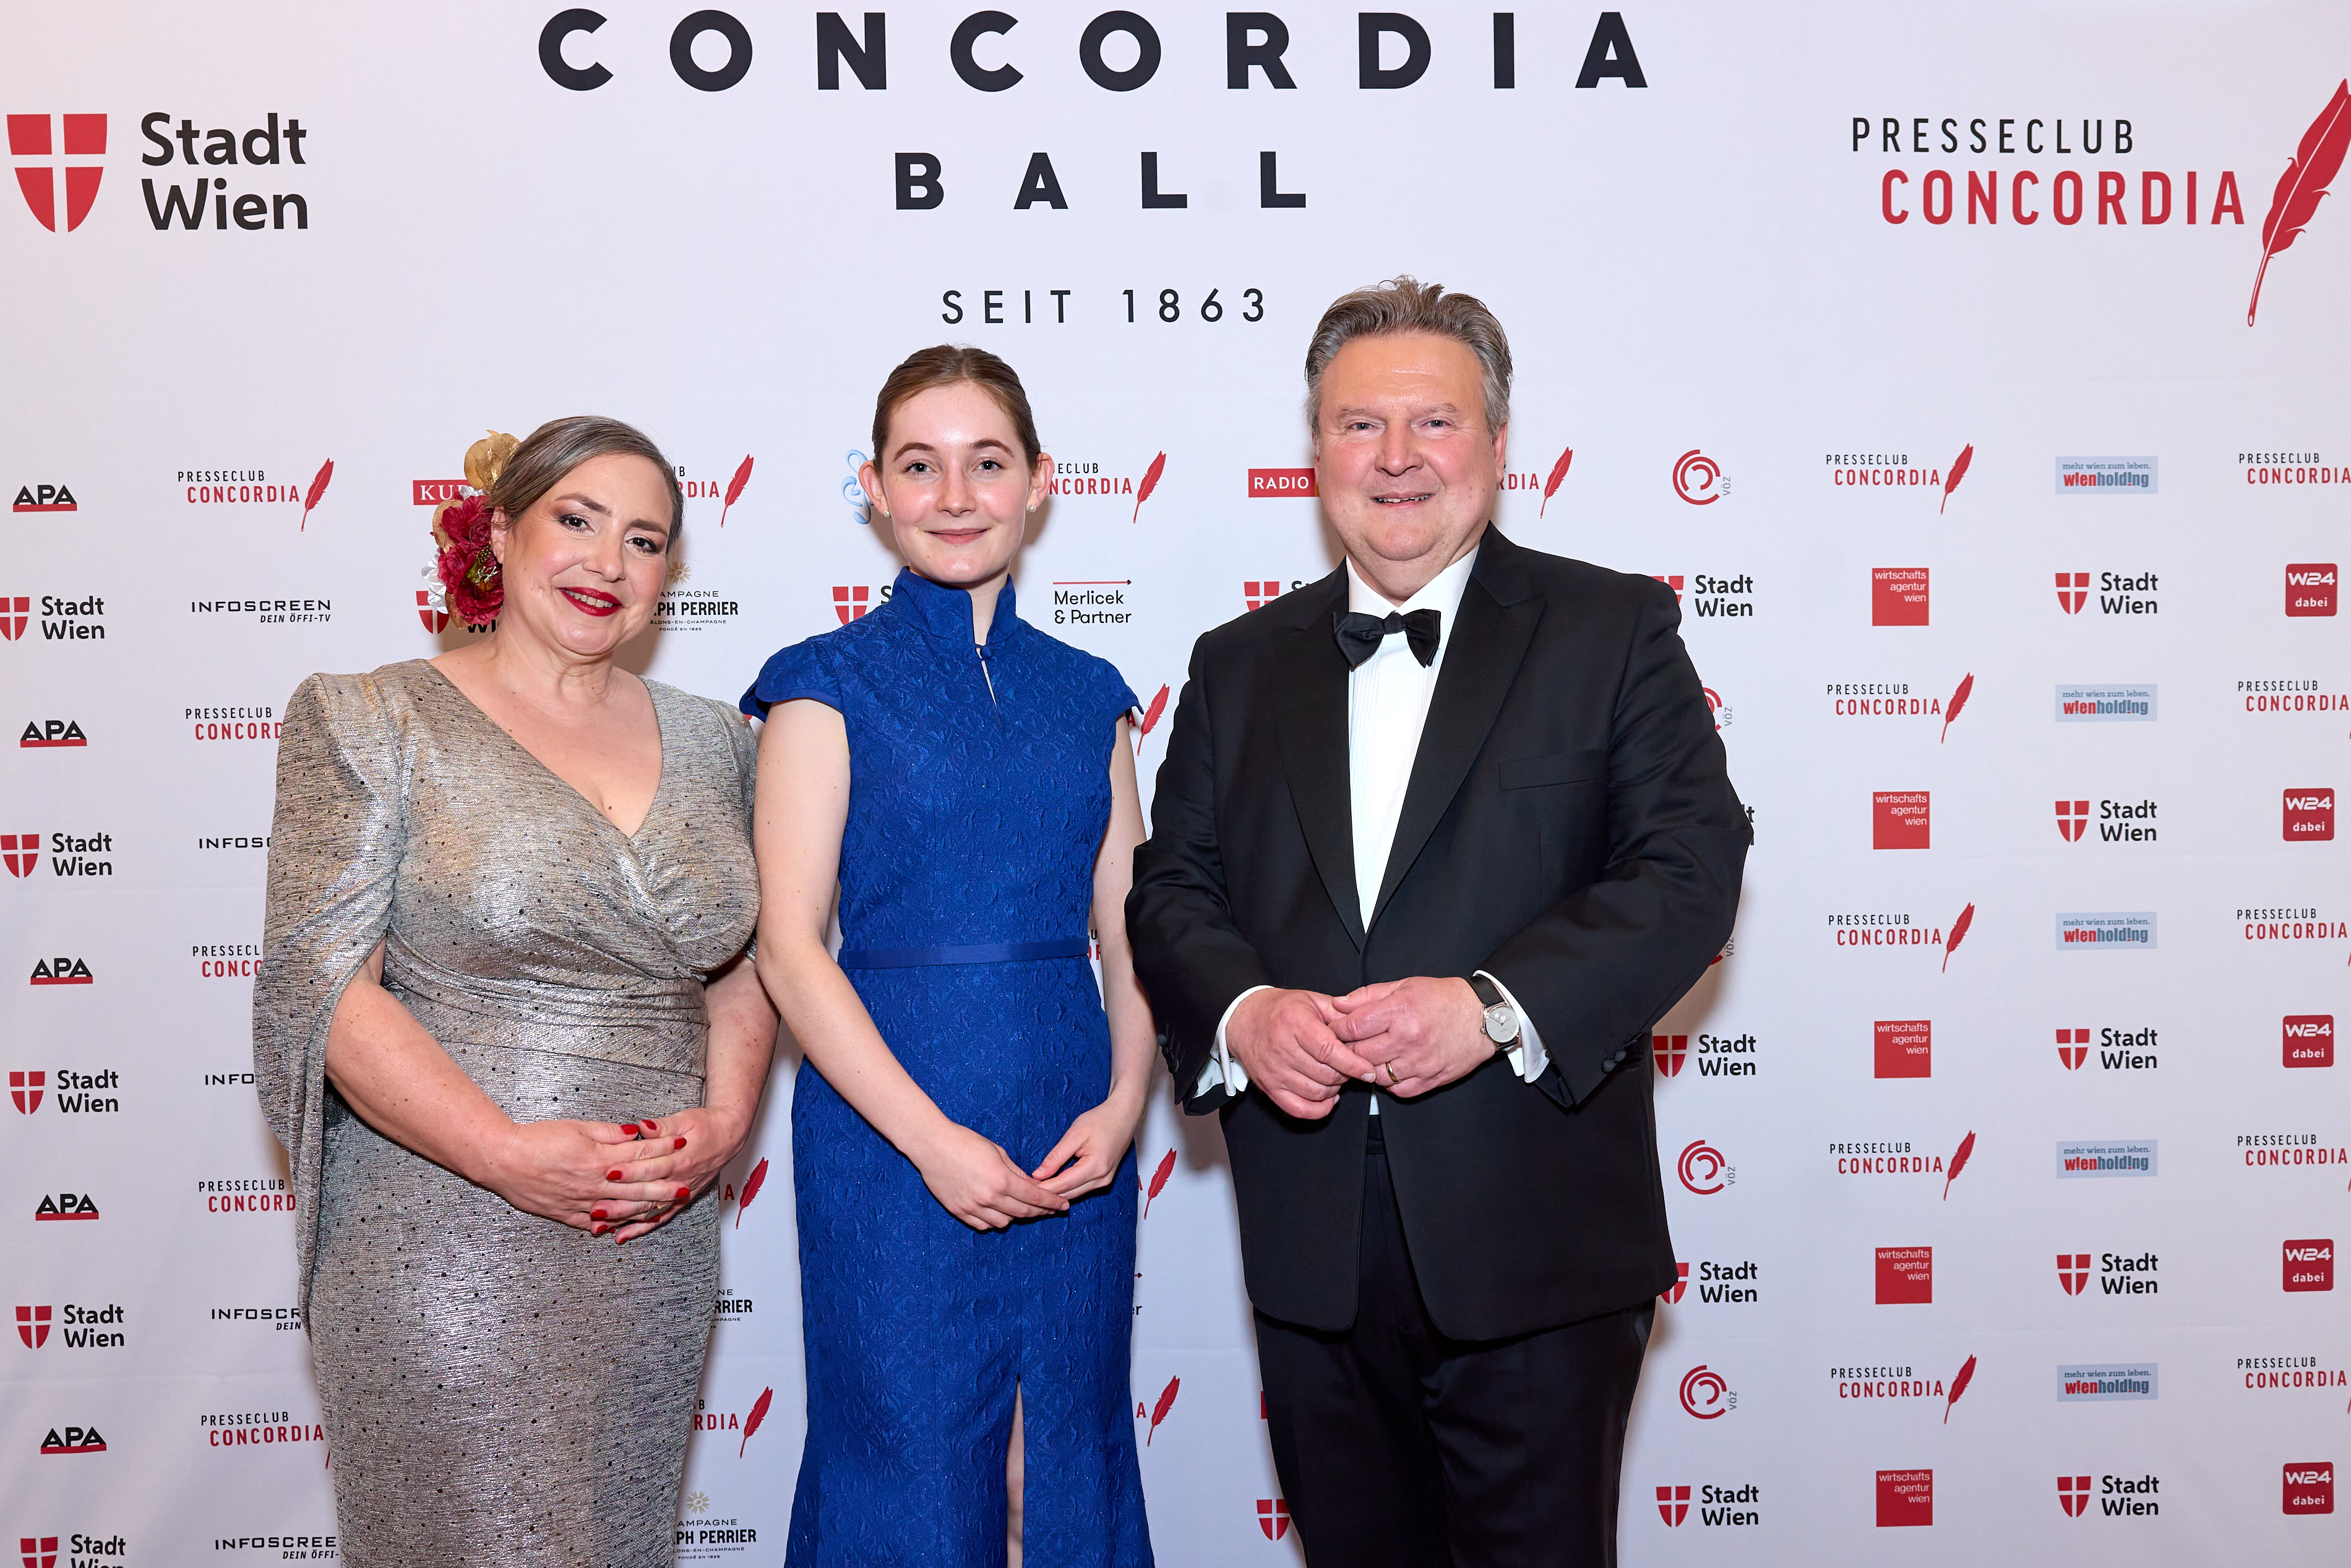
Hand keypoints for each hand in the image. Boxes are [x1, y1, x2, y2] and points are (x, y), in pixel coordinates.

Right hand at [474, 1117, 699, 1236]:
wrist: (503, 1160)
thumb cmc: (538, 1139)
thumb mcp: (578, 1128)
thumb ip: (610, 1133)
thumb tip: (636, 1132)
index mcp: (599, 1159)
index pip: (641, 1154)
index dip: (664, 1149)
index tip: (682, 1144)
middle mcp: (595, 1184)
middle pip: (638, 1186)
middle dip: (665, 1186)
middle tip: (686, 1186)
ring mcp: (582, 1203)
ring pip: (622, 1209)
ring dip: (646, 1208)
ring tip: (666, 1207)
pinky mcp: (567, 1214)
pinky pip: (597, 1223)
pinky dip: (616, 1224)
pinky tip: (629, 1225)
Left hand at [604, 1106, 751, 1242]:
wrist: (728, 1136)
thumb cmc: (705, 1125)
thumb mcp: (685, 1119)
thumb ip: (662, 1127)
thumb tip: (643, 1127)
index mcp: (680, 1158)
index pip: (651, 1167)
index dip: (630, 1171)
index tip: (608, 1172)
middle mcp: (680, 1180)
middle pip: (646, 1194)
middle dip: (620, 1202)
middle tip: (595, 1207)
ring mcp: (680, 1193)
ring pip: (649, 1210)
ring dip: (625, 1219)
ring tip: (600, 1225)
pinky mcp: (681, 1201)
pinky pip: (660, 1218)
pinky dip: (640, 1228)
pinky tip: (621, 1235)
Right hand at [912, 1120, 1071, 1230]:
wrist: (932, 1145)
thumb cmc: (965, 1142)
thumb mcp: (997, 1152)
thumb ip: (1015, 1172)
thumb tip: (1030, 1184)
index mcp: (1002, 1180)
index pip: (1035, 1197)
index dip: (1053, 1202)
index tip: (1064, 1205)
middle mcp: (989, 1198)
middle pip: (1023, 1212)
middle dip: (1041, 1211)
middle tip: (1051, 1209)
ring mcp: (973, 1207)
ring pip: (1004, 1222)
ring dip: (1016, 1216)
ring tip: (1021, 1208)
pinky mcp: (959, 1211)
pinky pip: (983, 1225)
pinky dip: (994, 1220)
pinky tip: (998, 1212)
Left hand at [1034, 1091, 1145, 1200]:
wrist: (1124, 1116)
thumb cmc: (1101, 1120)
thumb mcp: (1075, 1134)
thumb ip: (1056, 1156)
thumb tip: (1038, 1174)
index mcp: (1095, 1167)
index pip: (1062, 1185)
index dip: (1042, 1189)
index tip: (1024, 1188)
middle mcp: (1102, 1179)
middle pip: (1068, 1195)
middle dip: (1046, 1195)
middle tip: (1025, 1191)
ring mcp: (1105, 1181)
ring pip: (1074, 1195)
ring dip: (1055, 1194)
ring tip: (1035, 1189)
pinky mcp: (1104, 1180)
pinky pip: (1081, 1190)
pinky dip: (1066, 1189)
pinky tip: (1052, 1185)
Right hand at [1227, 988, 1379, 1119]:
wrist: (1243, 1019)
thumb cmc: (1280, 1009)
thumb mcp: (1311, 1000)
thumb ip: (1339, 1012)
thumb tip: (1365, 1027)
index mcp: (1294, 1023)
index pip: (1329, 1051)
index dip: (1353, 1064)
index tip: (1369, 1070)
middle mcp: (1281, 1049)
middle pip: (1325, 1074)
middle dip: (1345, 1074)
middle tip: (1349, 1066)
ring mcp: (1273, 1071)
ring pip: (1316, 1093)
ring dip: (1334, 1089)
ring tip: (1336, 1076)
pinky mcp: (1268, 1088)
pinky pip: (1298, 1109)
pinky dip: (1319, 1109)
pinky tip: (1328, 1097)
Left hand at [1330, 977, 1493, 1098]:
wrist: (1484, 1017)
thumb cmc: (1444, 998)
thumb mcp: (1405, 985)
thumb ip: (1368, 995)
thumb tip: (1338, 1005)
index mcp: (1400, 1010)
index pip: (1353, 1026)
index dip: (1337, 1028)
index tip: (1334, 1028)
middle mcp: (1409, 1038)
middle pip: (1359, 1053)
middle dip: (1346, 1049)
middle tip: (1345, 1045)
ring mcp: (1420, 1062)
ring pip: (1375, 1075)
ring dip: (1366, 1067)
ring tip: (1368, 1056)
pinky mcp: (1431, 1079)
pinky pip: (1397, 1089)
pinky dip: (1388, 1082)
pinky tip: (1389, 1068)